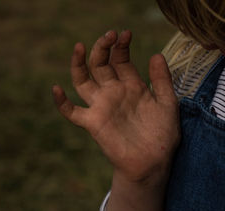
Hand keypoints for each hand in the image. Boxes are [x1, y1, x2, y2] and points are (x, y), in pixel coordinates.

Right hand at [52, 30, 179, 183]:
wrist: (155, 162)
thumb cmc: (163, 135)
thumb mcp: (168, 103)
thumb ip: (162, 80)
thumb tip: (156, 54)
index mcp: (132, 86)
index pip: (121, 59)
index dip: (121, 46)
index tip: (126, 33)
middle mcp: (114, 93)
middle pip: (101, 64)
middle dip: (103, 47)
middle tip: (110, 34)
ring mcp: (102, 106)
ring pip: (83, 81)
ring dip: (79, 64)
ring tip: (80, 46)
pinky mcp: (93, 123)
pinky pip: (72, 112)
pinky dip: (62, 102)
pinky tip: (57, 89)